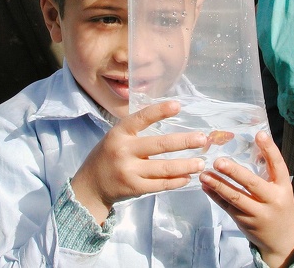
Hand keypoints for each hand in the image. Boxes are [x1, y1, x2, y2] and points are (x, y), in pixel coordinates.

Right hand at [71, 101, 206, 223]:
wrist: (91, 185)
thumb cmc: (109, 155)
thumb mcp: (117, 137)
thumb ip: (137, 130)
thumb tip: (170, 118)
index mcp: (119, 133)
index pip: (141, 118)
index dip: (159, 111)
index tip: (178, 105)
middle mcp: (123, 151)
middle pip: (159, 145)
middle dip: (184, 142)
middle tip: (202, 139)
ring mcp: (129, 171)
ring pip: (164, 168)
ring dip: (186, 165)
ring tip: (201, 162)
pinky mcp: (135, 188)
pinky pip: (161, 184)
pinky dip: (177, 181)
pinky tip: (188, 177)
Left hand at [200, 132, 293, 267]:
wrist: (282, 240)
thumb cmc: (278, 205)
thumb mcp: (280, 188)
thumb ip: (268, 170)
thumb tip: (252, 142)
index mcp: (283, 187)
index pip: (278, 165)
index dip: (270, 149)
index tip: (259, 134)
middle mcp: (272, 200)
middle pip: (252, 184)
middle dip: (234, 172)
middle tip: (218, 161)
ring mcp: (258, 213)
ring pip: (236, 197)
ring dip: (218, 185)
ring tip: (204, 174)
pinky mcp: (244, 222)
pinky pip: (227, 207)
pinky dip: (215, 196)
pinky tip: (205, 185)